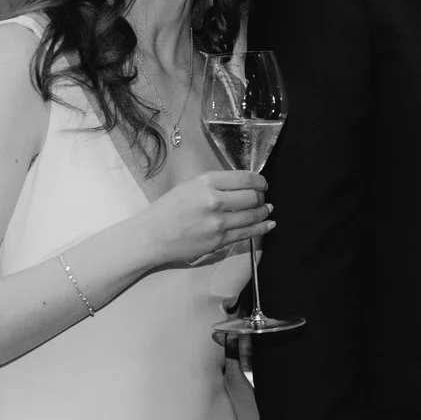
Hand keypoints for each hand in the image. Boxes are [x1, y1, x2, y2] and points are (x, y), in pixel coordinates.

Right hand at [136, 170, 269, 270]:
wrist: (152, 236)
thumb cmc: (167, 210)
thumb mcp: (189, 186)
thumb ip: (215, 184)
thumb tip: (242, 185)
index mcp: (206, 182)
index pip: (245, 178)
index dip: (259, 181)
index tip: (262, 184)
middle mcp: (214, 200)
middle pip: (253, 196)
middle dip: (261, 196)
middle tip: (262, 197)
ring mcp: (218, 222)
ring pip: (254, 215)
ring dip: (264, 212)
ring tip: (267, 209)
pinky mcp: (219, 240)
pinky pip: (248, 233)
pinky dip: (262, 228)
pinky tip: (269, 224)